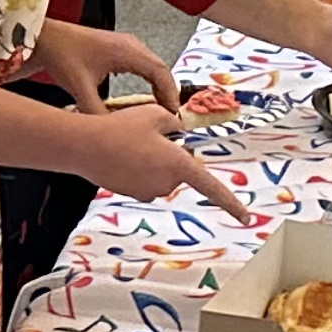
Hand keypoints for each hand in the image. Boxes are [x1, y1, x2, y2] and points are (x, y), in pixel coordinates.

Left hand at [29, 22, 177, 114]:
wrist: (47, 38)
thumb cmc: (62, 54)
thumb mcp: (79, 87)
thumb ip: (95, 111)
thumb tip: (110, 130)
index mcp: (126, 51)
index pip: (160, 72)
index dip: (169, 93)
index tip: (172, 112)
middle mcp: (131, 45)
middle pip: (161, 69)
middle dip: (168, 93)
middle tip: (170, 116)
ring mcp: (126, 45)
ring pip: (154, 67)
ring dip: (160, 86)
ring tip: (161, 109)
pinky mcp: (120, 49)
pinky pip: (144, 65)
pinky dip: (150, 81)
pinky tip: (146, 96)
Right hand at [74, 107, 249, 220]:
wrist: (85, 146)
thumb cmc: (121, 127)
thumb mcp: (154, 113)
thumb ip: (173, 123)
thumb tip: (176, 133)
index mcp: (178, 165)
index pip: (211, 187)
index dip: (231, 203)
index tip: (246, 217)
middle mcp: (166, 183)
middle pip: (180, 170)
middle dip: (171, 155)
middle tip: (150, 135)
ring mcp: (148, 191)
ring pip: (161, 174)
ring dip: (153, 160)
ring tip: (131, 142)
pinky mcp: (132, 193)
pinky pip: (144, 178)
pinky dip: (137, 167)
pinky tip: (121, 153)